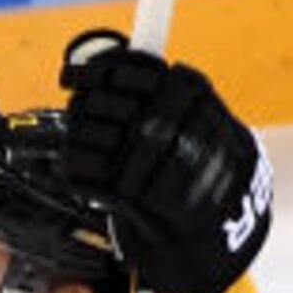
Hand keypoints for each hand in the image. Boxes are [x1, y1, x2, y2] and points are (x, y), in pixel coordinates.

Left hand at [58, 30, 271, 292]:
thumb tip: (108, 63)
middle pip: (107, 101)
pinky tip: (80, 169)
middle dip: (84, 103)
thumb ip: (164, 90)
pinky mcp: (134, 198)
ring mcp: (157, 162)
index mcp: (197, 98)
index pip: (136, 69)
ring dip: (78, 137)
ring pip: (92, 134)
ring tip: (86, 143)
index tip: (74, 74)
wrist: (218, 228)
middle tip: (77, 106)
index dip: (97, 69)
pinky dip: (74, 170)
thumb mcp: (202, 117)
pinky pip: (85, 174)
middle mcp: (179, 125)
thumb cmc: (203, 167)